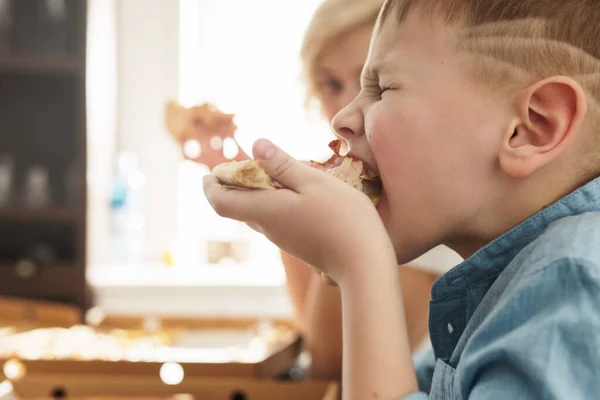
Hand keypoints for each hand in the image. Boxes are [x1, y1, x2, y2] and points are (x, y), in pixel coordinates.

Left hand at [203, 139, 393, 283]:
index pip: (221, 202)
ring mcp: (284, 239)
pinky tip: (294, 192)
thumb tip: (255, 145)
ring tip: (269, 172)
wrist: (364, 264)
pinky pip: (275, 220)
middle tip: (241, 165)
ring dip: (254, 193)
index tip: (210, 173)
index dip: (210, 187)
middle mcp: (269, 228)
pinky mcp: (299, 243)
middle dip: (232, 186)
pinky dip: (273, 202)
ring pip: (257, 213)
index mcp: (265, 210)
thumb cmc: (342, 218)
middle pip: (238, 207)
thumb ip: (282, 165)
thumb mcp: (313, 181)